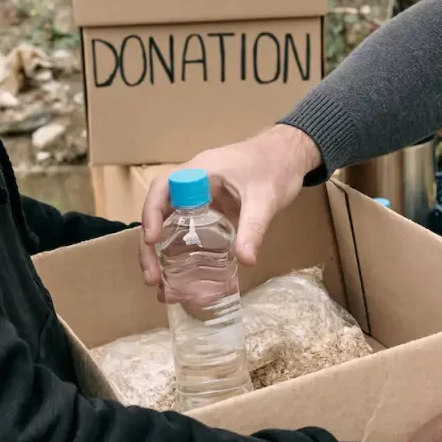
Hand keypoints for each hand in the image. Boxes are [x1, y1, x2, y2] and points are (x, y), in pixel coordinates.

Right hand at [139, 125, 321, 299]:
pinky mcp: (212, 211)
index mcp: (199, 172)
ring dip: (163, 254)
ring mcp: (201, 198)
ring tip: (161, 286)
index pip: (162, 189)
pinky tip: (184, 279)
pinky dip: (184, 253)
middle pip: (160, 213)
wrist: (290, 155)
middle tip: (152, 279)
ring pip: (172, 225)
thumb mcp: (265, 199)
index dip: (151, 214)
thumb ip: (253, 227)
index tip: (152, 240)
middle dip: (151, 247)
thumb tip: (246, 261)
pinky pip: (191, 231)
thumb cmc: (275, 167)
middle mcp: (193, 184)